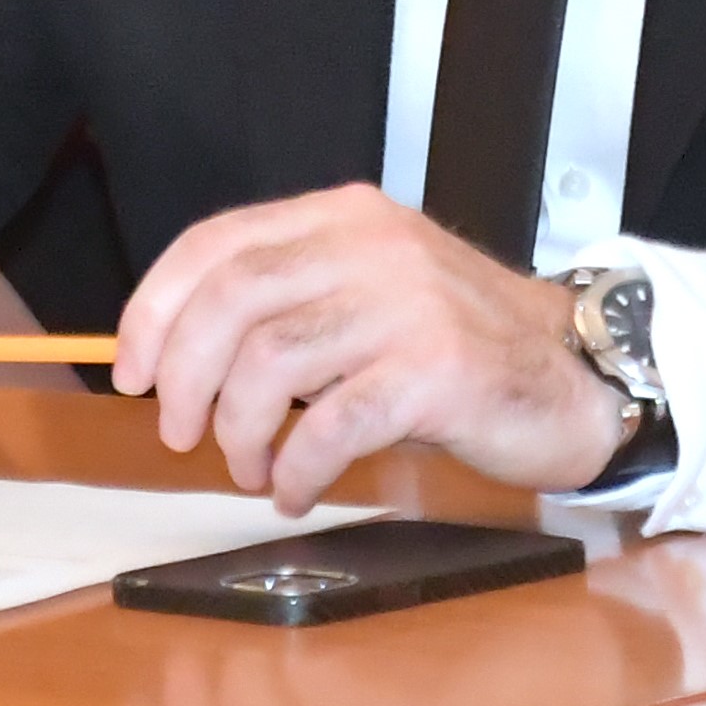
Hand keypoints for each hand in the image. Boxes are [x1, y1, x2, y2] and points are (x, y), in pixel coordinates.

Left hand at [112, 184, 625, 513]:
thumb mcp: (368, 292)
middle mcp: (371, 246)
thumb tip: (176, 357)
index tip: (130, 370)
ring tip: (246, 468)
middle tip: (177, 432)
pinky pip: (333, 424)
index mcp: (342, 216)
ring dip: (239, 431)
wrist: (576, 375)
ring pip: (271, 363)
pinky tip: (295, 489)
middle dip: (185, 375)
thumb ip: (289, 300)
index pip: (216, 243)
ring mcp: (408, 305)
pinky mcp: (438, 370)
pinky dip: (298, 467)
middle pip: (232, 300)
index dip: (156, 309)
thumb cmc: (456, 345)